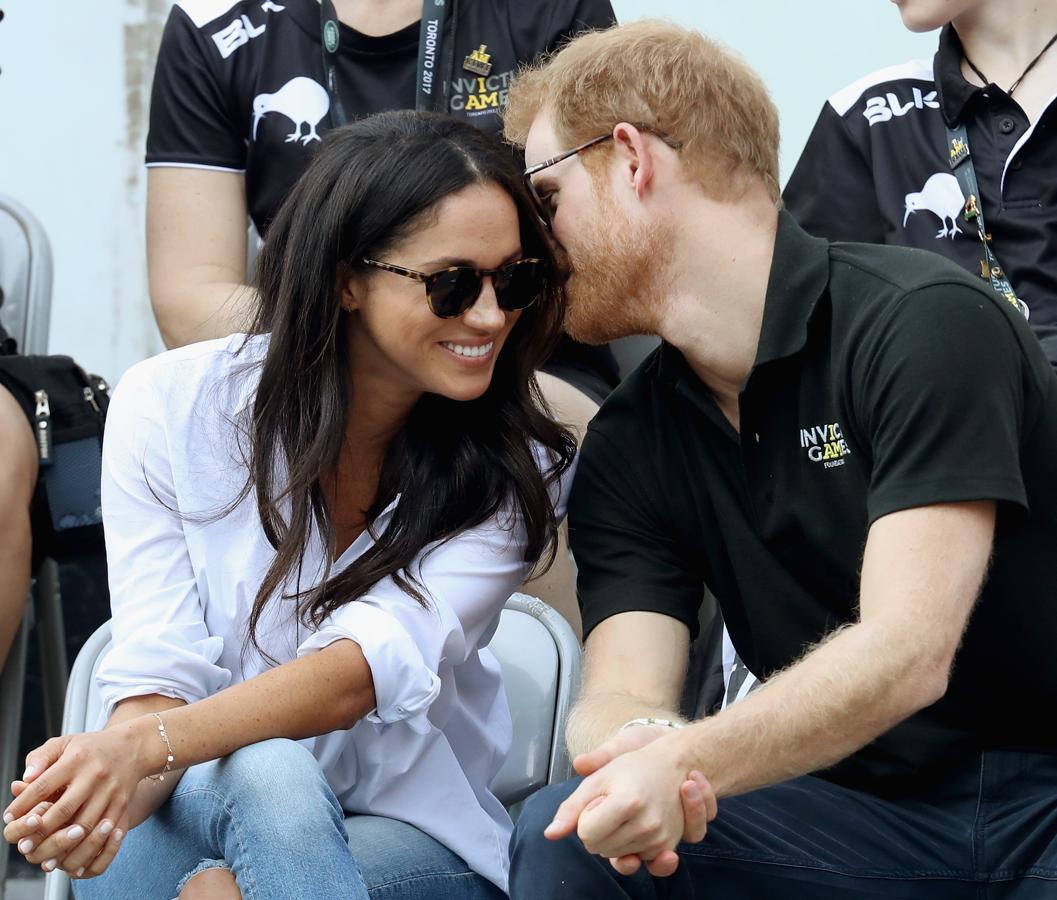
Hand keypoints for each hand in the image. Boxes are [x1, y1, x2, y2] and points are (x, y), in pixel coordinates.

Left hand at [4, 728, 147, 874]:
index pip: (43, 785)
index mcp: (76, 759)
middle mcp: (94, 775)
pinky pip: (104, 833)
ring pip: (85, 826)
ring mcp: (110, 791)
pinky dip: (88, 848)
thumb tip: (23, 781)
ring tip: (45, 858)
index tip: (8, 817)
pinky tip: (73, 856)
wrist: (134, 747)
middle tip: (23, 845)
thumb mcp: (65, 742)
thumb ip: (41, 757)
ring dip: (63, 845)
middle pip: (63, 809)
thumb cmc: (91, 748)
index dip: (22, 804)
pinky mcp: (121, 804)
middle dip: (40, 831)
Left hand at [545, 730, 708, 873]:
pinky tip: (638, 826)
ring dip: (616, 838)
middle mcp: (647, 824)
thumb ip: (571, 808)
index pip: (586, 833)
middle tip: (616, 803)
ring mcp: (659, 838)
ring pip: (616, 857)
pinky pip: (636, 860)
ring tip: (630, 811)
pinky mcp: (668, 847)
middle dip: (599, 829)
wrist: (674, 765)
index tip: (600, 799)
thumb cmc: (631, 767)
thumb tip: (550, 835)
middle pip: (599, 848)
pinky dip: (632, 847)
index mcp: (627, 802)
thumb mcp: (598, 779)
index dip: (587, 817)